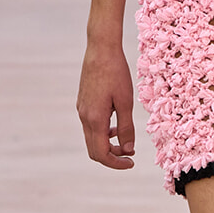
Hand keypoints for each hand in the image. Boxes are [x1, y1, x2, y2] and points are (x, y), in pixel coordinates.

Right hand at [77, 41, 136, 168]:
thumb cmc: (116, 73)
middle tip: (131, 155)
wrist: (100, 49)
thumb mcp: (126, 102)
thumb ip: (126, 128)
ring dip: (108, 144)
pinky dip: (103, 132)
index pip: (101, 154)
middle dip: (112, 156)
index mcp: (95, 119)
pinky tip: (116, 125)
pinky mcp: (83, 103)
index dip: (116, 163)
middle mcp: (84, 117)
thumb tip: (128, 150)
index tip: (131, 162)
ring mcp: (82, 110)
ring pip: (92, 138)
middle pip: (94, 150)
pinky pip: (91, 126)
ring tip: (126, 141)